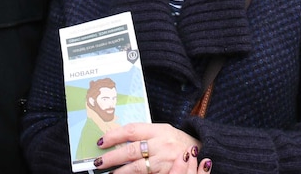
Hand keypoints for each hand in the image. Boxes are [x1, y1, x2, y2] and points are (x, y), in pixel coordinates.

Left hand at [92, 123, 211, 173]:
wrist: (202, 150)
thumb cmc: (177, 140)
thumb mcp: (162, 131)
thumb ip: (143, 134)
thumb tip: (118, 140)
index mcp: (158, 129)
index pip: (132, 130)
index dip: (114, 136)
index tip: (101, 142)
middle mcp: (161, 144)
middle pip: (132, 150)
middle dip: (112, 158)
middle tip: (98, 163)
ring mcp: (165, 160)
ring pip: (138, 167)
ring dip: (121, 172)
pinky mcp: (168, 172)